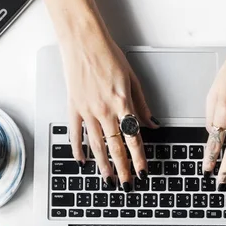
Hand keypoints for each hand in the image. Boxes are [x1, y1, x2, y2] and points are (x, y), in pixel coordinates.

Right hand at [61, 29, 158, 191]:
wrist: (83, 41)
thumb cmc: (108, 55)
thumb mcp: (133, 80)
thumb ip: (142, 106)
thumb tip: (152, 124)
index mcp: (122, 103)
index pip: (133, 138)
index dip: (138, 157)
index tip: (142, 171)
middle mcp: (105, 110)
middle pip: (115, 146)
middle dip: (122, 168)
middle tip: (126, 184)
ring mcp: (87, 110)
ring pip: (96, 145)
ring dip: (103, 164)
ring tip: (108, 178)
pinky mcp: (73, 107)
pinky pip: (75, 134)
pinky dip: (78, 149)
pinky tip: (82, 161)